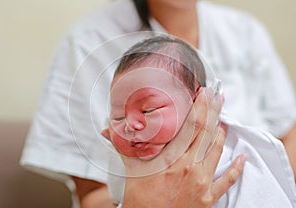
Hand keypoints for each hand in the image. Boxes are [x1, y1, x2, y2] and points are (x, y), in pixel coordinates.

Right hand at [122, 88, 245, 207]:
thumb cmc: (140, 198)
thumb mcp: (130, 169)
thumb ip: (122, 146)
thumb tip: (107, 129)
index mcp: (171, 159)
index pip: (190, 126)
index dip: (200, 107)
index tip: (205, 93)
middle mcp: (190, 168)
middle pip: (207, 133)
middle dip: (214, 112)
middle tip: (219, 96)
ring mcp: (202, 183)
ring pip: (217, 150)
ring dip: (222, 133)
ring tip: (223, 118)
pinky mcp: (209, 197)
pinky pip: (227, 180)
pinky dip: (236, 168)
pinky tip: (242, 157)